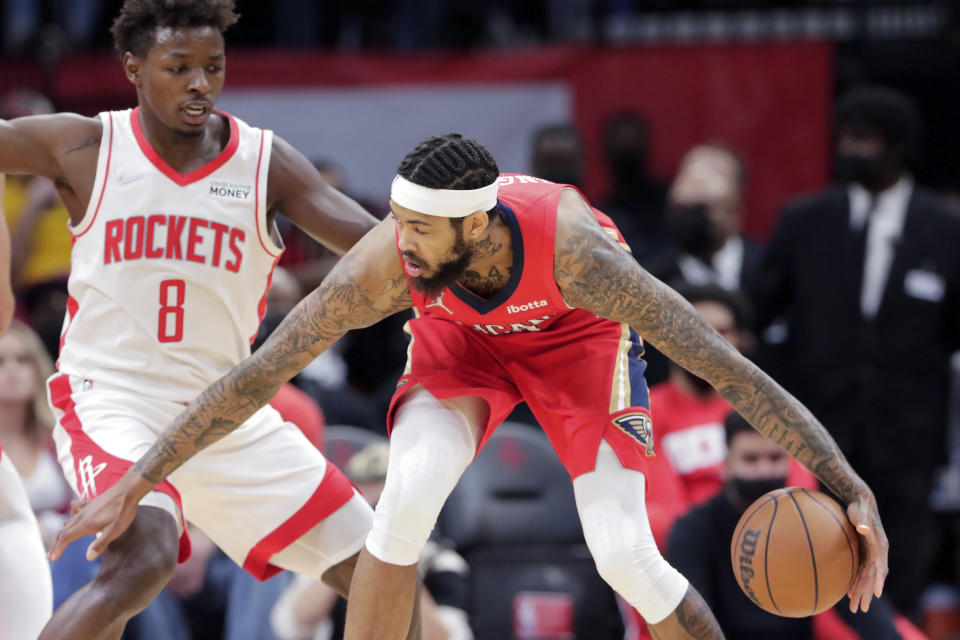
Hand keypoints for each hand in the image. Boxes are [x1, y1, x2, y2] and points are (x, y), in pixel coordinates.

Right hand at [47, 472, 145, 561]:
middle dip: (56, 544)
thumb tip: (88, 557)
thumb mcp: (114, 530)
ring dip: (62, 532)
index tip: (52, 558)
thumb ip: (101, 543)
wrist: (127, 490)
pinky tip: (74, 516)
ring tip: (60, 540)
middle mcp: (81, 516)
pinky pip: (75, 508)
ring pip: (68, 521)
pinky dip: (71, 515)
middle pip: (63, 531)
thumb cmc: (122, 511)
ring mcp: (85, 508)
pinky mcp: (90, 502)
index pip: (65, 538)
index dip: (57, 549)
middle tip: (50, 555)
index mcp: (85, 525)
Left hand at [845, 493, 888, 611]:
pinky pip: (862, 571)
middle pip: (874, 577)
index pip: (880, 567)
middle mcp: (878, 553)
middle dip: (868, 593)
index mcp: (880, 546)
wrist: (861, 502)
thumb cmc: (860, 507)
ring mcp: (872, 554)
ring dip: (862, 591)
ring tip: (856, 606)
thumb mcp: (860, 514)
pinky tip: (849, 591)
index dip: (878, 580)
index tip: (877, 594)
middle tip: (862, 609)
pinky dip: (857, 582)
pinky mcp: (865, 553)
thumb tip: (863, 529)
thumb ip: (862, 522)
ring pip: (868, 577)